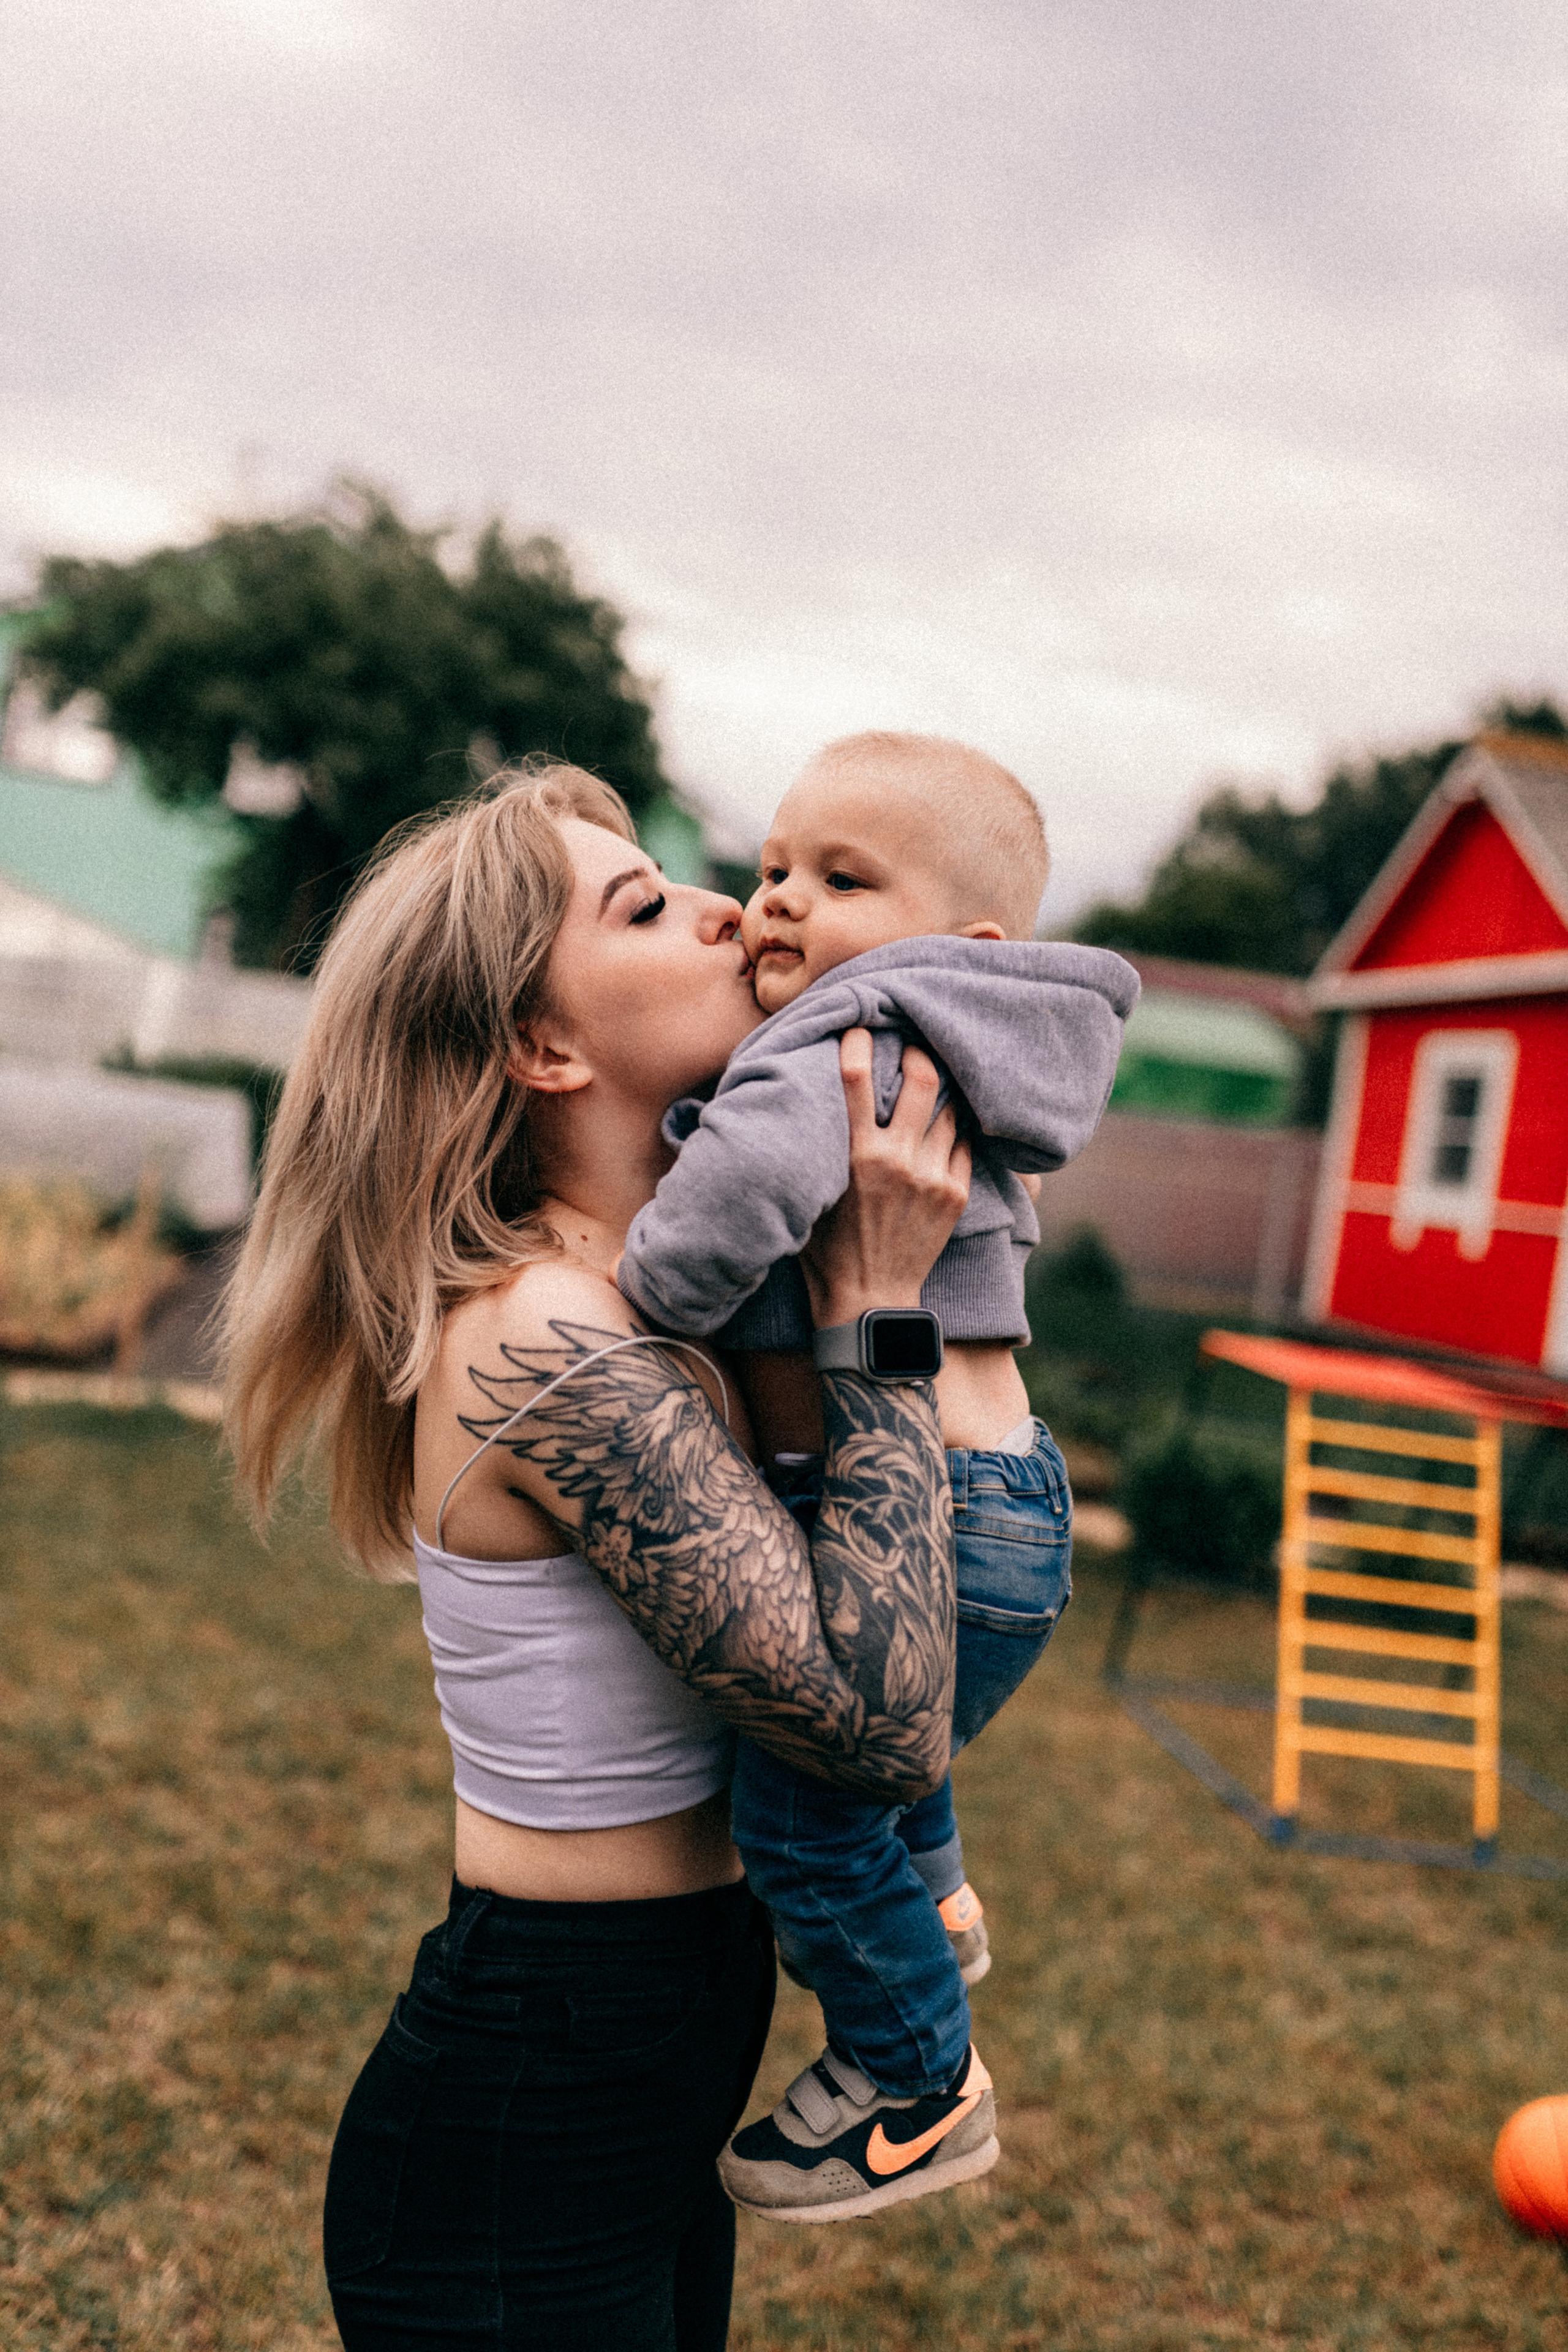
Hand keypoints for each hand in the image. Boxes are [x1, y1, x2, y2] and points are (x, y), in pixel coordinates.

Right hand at [800, 1029, 971, 1329]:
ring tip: (935, 1079)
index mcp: (855, 1157)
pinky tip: (947, 1123)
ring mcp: (932, 1177)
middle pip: (922, 1081)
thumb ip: (817, 1149)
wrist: (869, 1300)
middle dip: (920, 1054)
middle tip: (914, 1045)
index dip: (857, 1044)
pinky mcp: (955, 1194)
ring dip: (942, 1091)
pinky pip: (964, 1143)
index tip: (857, 1028)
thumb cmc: (826, 1249)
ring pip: (950, 1110)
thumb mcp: (810, 1193)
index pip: (855, 1080)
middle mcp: (897, 1160)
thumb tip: (805, 1104)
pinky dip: (955, 1129)